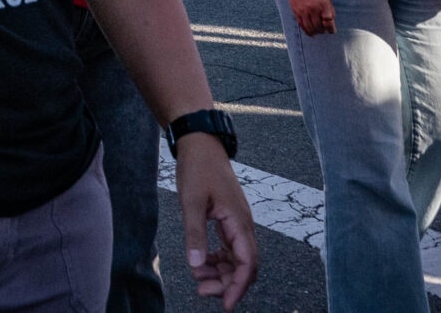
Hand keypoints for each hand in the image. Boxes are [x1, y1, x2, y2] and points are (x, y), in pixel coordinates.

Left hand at [174, 133, 259, 306]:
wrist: (201, 143)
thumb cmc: (198, 168)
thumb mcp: (192, 201)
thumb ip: (195, 233)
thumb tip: (197, 265)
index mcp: (239, 221)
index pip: (248, 263)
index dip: (238, 286)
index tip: (225, 304)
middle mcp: (243, 224)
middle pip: (244, 265)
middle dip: (227, 283)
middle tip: (201, 290)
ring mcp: (237, 222)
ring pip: (236, 259)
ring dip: (221, 272)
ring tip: (198, 278)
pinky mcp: (228, 219)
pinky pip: (229, 248)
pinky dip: (217, 259)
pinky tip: (201, 263)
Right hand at [285, 0, 335, 35]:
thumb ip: (329, 9)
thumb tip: (330, 22)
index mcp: (323, 4)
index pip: (329, 23)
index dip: (332, 29)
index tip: (333, 30)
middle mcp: (313, 9)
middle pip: (319, 27)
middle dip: (324, 31)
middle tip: (325, 31)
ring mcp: (303, 10)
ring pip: (310, 28)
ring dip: (316, 32)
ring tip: (318, 32)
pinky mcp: (296, 11)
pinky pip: (302, 25)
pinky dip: (307, 31)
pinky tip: (311, 33)